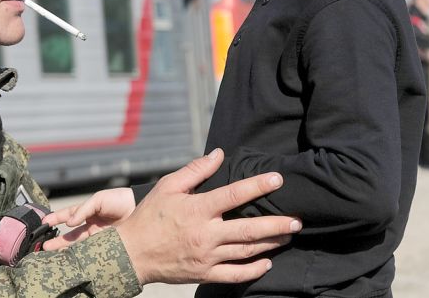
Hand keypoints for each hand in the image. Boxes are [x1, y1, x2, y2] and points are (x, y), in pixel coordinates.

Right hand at [43, 188, 135, 250]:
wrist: (138, 208)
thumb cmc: (119, 200)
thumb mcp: (98, 200)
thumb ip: (83, 210)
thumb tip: (69, 223)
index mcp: (86, 212)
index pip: (67, 216)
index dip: (55, 219)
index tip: (43, 223)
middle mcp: (90, 225)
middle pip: (70, 235)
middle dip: (57, 241)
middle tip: (43, 247)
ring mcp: (97, 236)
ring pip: (78, 245)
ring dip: (65, 249)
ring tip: (52, 255)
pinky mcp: (105, 245)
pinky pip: (90, 251)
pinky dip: (80, 254)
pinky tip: (72, 258)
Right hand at [116, 149, 301, 285]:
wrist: (131, 254)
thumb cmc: (149, 216)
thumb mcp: (168, 187)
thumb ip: (195, 170)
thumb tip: (218, 154)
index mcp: (197, 210)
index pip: (234, 195)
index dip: (258, 186)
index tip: (277, 179)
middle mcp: (205, 234)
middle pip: (249, 229)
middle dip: (277, 224)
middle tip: (297, 220)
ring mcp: (207, 256)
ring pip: (247, 251)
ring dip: (271, 244)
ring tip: (288, 236)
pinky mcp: (205, 274)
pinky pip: (235, 275)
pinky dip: (254, 270)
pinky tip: (267, 262)